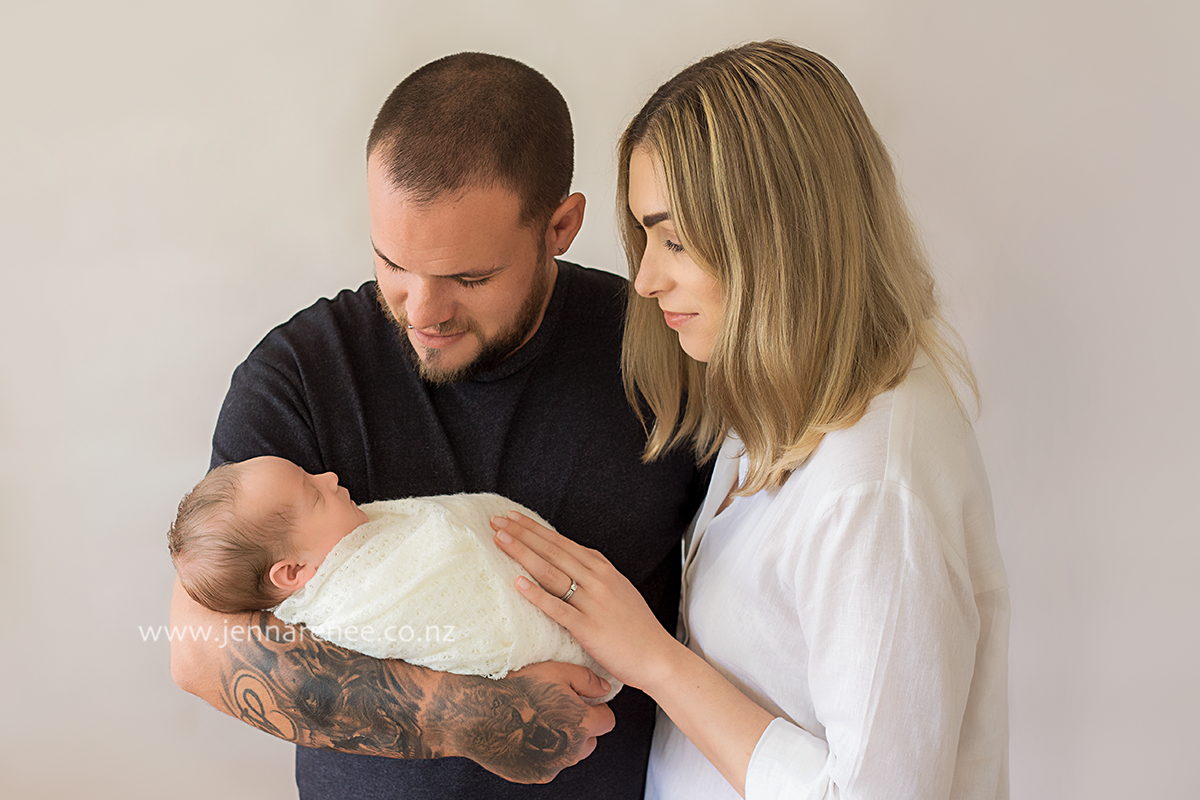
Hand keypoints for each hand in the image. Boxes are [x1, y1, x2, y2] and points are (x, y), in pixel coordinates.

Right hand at [442, 660, 615, 782]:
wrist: (478, 715)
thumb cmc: (516, 691)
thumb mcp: (556, 671)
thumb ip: (587, 680)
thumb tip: (604, 689)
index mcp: (581, 724)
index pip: (607, 721)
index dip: (597, 709)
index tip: (583, 702)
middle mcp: (571, 750)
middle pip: (590, 741)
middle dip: (580, 727)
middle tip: (559, 710)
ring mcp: (552, 766)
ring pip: (568, 754)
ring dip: (562, 741)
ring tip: (539, 722)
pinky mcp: (533, 775)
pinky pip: (546, 764)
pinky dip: (541, 753)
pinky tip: (526, 735)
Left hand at [492, 512, 683, 690]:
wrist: (658, 656)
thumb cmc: (637, 627)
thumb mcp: (618, 590)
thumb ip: (595, 576)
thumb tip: (570, 563)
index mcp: (603, 569)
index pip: (561, 542)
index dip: (534, 529)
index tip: (512, 518)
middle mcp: (597, 580)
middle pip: (552, 551)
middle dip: (522, 534)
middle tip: (496, 520)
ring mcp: (593, 602)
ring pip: (551, 572)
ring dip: (523, 553)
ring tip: (500, 540)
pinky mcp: (589, 628)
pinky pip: (558, 608)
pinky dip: (537, 594)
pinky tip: (518, 583)